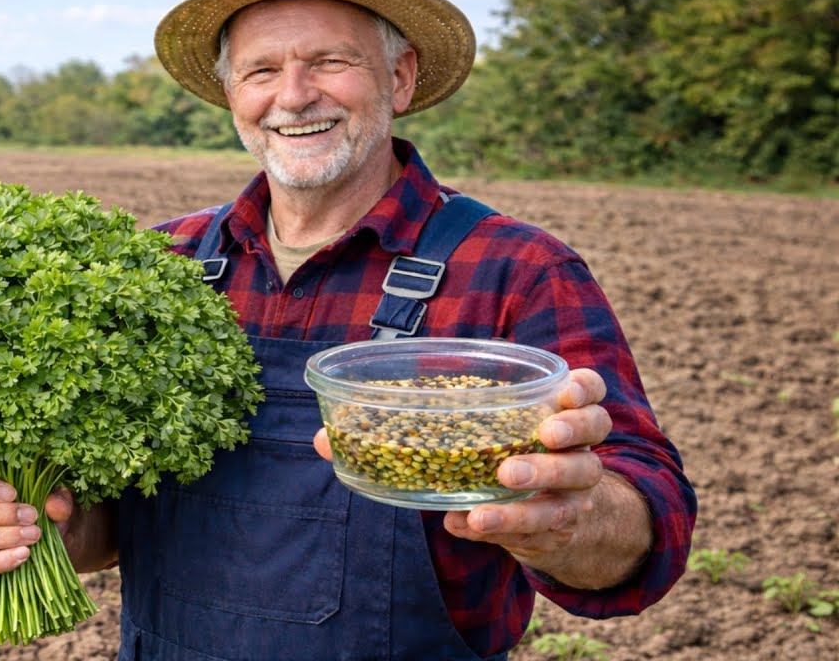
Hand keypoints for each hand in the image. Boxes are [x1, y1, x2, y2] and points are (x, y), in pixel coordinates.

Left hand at [312, 367, 629, 583]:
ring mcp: (569, 492)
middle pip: (593, 432)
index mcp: (557, 413)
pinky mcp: (551, 528)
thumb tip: (322, 438)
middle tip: (542, 433)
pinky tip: (468, 521)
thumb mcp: (460, 435)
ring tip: (502, 476)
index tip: (565, 388)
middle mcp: (575, 450)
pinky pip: (535, 526)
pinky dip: (501, 522)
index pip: (588, 390)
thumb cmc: (488, 458)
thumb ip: (404, 426)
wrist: (544, 522)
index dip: (583, 387)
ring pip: (574, 481)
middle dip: (570, 428)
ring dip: (539, 476)